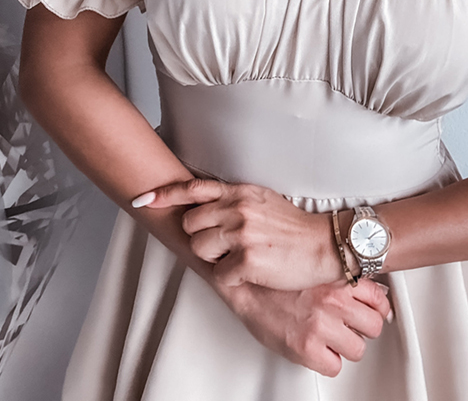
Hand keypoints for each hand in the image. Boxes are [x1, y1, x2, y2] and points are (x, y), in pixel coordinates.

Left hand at [132, 177, 339, 289]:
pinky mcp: (247, 260)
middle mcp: (237, 208)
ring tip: (239, 258)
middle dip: (201, 238)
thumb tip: (205, 206)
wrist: (324, 245)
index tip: (143, 199)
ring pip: (199, 249)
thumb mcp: (263, 200)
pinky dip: (232, 279)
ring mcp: (241, 233)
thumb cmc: (295, 227)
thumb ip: (234, 200)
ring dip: (214, 260)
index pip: (194, 188)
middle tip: (223, 246)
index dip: (165, 194)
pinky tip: (252, 272)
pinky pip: (219, 275)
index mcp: (240, 192)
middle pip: (190, 224)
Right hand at [222, 277, 393, 376]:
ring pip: (358, 349)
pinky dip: (327, 362)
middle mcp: (333, 299)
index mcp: (337, 277)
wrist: (243, 284)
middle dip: (362, 328)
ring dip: (345, 346)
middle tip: (349, 326)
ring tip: (331, 338)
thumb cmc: (273, 275)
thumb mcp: (312, 266)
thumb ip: (338, 275)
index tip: (374, 312)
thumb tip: (361, 286)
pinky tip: (317, 350)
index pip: (379, 298)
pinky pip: (334, 367)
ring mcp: (321, 324)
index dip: (377, 308)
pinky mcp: (306, 347)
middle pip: (374, 325)